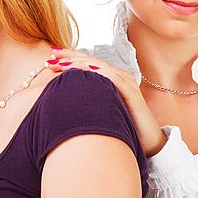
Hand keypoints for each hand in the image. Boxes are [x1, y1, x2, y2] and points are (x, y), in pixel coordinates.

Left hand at [48, 48, 166, 156]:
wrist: (148, 143)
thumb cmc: (122, 129)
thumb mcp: (100, 113)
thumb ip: (86, 104)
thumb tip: (61, 103)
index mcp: (110, 80)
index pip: (87, 64)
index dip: (69, 59)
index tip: (50, 58)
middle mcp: (118, 77)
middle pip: (91, 61)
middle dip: (70, 57)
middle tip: (51, 54)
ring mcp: (126, 83)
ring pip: (100, 67)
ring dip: (79, 63)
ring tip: (61, 63)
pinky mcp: (131, 93)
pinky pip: (113, 78)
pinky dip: (98, 72)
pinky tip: (85, 71)